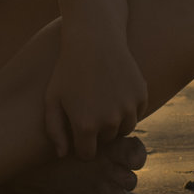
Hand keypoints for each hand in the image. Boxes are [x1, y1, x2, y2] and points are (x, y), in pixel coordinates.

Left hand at [43, 27, 146, 159]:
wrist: (94, 38)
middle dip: (98, 131)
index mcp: (85, 125)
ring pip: (124, 129)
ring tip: (102, 100)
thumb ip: (54, 131)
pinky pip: (136, 112)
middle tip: (89, 107)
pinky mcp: (141, 95)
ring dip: (115, 121)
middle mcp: (109, 121)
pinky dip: (128, 107)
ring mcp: (128, 108)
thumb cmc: (68, 69)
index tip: (77, 129)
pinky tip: (115, 89)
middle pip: (106, 140)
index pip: (86, 153)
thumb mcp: (52, 99)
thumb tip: (63, 155)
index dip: (80, 144)